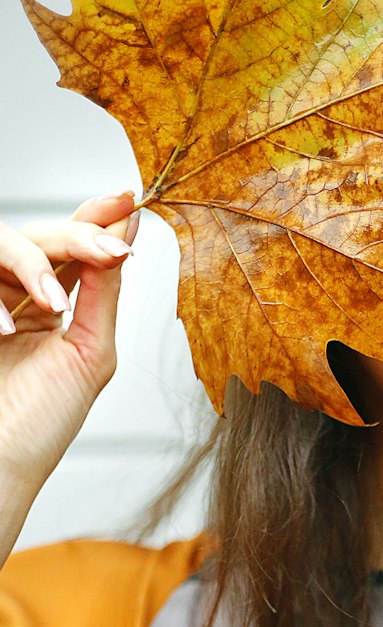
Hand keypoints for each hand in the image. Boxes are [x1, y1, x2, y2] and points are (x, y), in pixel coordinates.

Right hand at [0, 191, 138, 511]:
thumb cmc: (41, 425)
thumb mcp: (88, 355)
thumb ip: (103, 294)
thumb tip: (125, 236)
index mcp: (47, 305)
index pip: (70, 248)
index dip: (95, 219)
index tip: (127, 201)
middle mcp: (11, 296)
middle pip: (38, 237)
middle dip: (77, 238)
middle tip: (111, 252)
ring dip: (32, 264)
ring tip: (54, 306)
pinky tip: (4, 330)